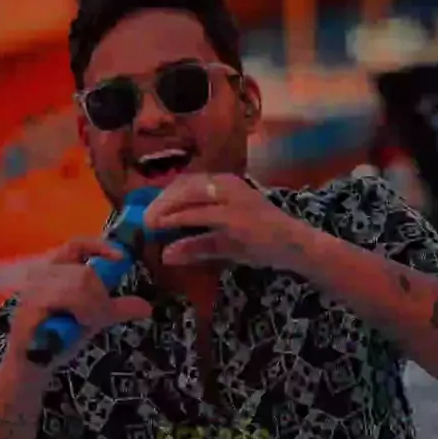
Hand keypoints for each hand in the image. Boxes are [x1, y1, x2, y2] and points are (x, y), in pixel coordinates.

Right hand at [8, 238, 151, 371]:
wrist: (34, 363)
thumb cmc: (60, 335)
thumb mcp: (94, 318)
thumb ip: (115, 308)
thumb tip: (146, 306)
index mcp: (56, 269)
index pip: (77, 245)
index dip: (100, 246)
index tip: (122, 257)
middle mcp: (42, 274)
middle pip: (85, 273)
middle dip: (101, 297)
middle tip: (102, 316)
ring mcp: (33, 289)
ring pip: (78, 285)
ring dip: (92, 308)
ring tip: (88, 322)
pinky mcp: (30, 307)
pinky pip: (66, 301)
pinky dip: (80, 313)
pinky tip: (78, 325)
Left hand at [144, 172, 291, 267]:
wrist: (293, 245)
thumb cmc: (261, 241)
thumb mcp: (223, 243)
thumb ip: (196, 245)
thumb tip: (166, 255)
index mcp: (225, 184)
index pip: (187, 183)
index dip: (165, 195)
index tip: (149, 211)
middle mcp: (227, 185)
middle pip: (183, 186)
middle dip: (160, 202)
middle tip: (144, 219)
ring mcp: (230, 200)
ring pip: (188, 196)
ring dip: (165, 209)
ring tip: (149, 224)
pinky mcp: (233, 217)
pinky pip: (199, 216)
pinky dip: (178, 220)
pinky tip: (165, 228)